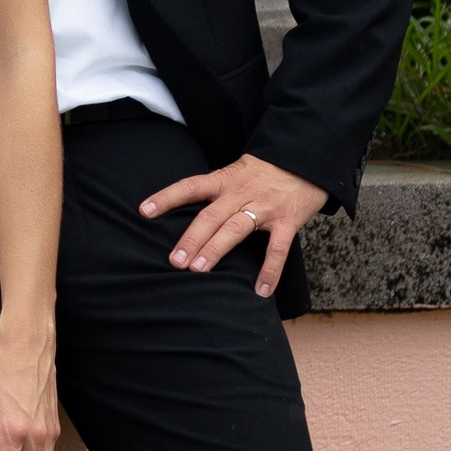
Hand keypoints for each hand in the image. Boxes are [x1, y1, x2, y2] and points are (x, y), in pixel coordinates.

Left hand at [139, 154, 327, 298]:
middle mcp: (241, 193)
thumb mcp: (235, 173)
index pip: (190, 186)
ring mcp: (264, 207)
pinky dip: (269, 271)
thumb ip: (215, 193)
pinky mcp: (287, 221)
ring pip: (235, 229)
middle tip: (175, 260)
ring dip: (215, 250)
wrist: (306, 160)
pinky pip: (277, 249)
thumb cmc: (265, 172)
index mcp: (225, 180)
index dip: (166, 197)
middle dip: (191, 238)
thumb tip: (186, 217)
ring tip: (198, 270)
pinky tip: (260, 291)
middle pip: (210, 215)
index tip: (144, 211)